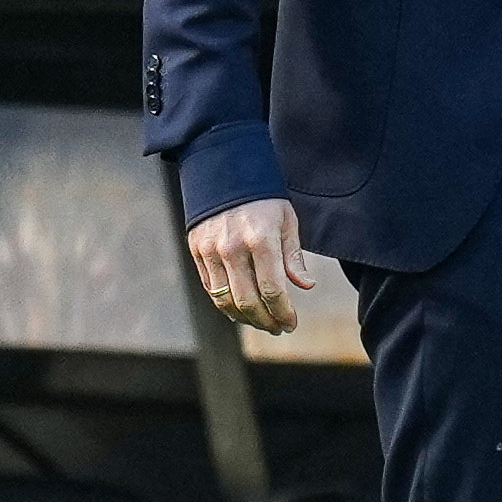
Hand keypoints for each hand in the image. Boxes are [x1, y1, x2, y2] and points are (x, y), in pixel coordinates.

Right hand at [187, 198, 311, 334]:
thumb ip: (293, 256)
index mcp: (260, 240)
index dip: (283, 312)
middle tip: (280, 328)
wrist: (224, 174)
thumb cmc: (264, 199)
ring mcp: (211, 251)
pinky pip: (210, 288)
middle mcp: (232, 249)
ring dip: (245, 318)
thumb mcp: (287, 221)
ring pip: (225, 300)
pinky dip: (226, 305)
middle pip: (248, 301)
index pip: (272, 290)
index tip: (292, 323)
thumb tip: (305, 285)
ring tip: (263, 323)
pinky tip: (241, 312)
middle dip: (266, 321)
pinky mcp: (197, 252)